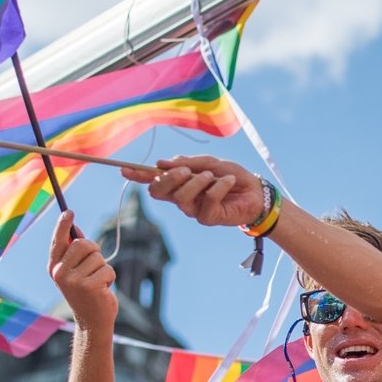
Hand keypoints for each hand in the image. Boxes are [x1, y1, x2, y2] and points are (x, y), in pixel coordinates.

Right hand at [48, 212, 117, 329]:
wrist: (92, 322)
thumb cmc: (86, 294)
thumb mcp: (75, 273)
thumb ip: (74, 254)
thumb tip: (76, 229)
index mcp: (54, 267)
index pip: (58, 241)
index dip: (63, 225)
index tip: (69, 212)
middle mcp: (60, 272)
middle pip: (83, 244)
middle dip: (94, 250)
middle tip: (94, 265)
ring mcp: (74, 280)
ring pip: (98, 257)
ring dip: (103, 268)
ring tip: (97, 282)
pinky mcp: (90, 286)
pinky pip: (108, 269)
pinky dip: (110, 277)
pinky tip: (103, 289)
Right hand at [122, 155, 258, 227]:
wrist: (256, 192)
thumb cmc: (232, 176)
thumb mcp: (210, 163)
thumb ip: (188, 163)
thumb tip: (161, 164)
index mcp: (179, 182)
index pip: (153, 179)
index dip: (138, 175)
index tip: (124, 168)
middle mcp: (182, 197)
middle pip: (159, 191)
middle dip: (169, 178)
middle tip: (186, 170)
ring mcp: (193, 210)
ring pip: (181, 197)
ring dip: (197, 182)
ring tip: (213, 175)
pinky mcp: (208, 218)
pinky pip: (207, 201)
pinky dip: (218, 187)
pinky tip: (229, 181)